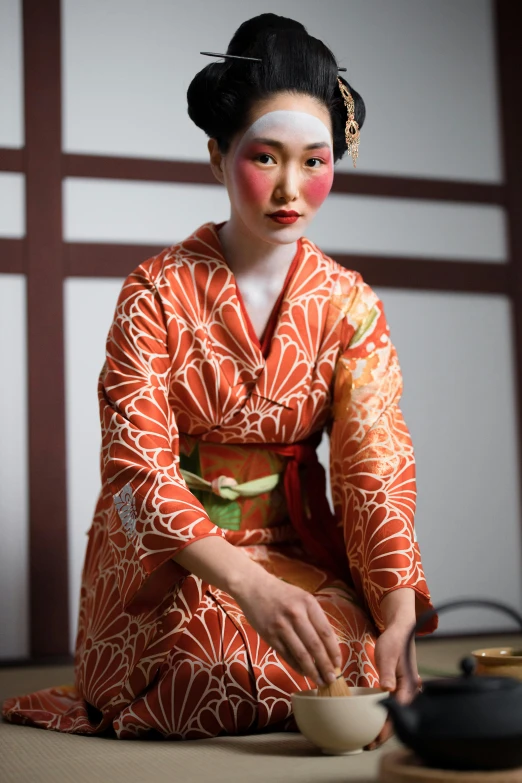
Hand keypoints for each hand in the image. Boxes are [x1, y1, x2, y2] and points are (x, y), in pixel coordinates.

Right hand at [233, 570, 341, 686]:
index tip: (338, 664)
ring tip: (319, 680)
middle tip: (331, 679)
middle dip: (325, 665)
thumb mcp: (302, 598)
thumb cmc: (281, 593)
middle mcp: (296, 614)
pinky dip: (296, 666)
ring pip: (301, 654)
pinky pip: (286, 655)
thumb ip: (314, 617)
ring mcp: (281, 626)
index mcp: (308, 603)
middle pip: (315, 646)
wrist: (253, 587)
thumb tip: (328, 645)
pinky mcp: (269, 635)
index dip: (334, 651)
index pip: (326, 632)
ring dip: (312, 670)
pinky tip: (303, 672)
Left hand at [365, 622, 421, 749]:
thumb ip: (387, 673)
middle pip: (399, 717)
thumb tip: (388, 689)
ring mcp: (404, 689)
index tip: (376, 739)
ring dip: (385, 726)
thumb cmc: (394, 641)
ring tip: (371, 738)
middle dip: (385, 732)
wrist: (400, 630)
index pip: (398, 712)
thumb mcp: (387, 655)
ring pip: (396, 714)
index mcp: (407, 684)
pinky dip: (386, 716)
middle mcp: (408, 690)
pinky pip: (394, 706)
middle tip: (369, 744)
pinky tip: (376, 721)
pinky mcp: (399, 687)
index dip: (387, 727)